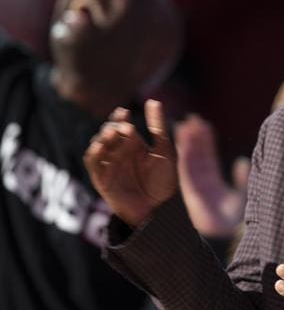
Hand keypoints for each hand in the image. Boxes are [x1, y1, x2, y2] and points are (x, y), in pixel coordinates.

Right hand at [84, 100, 177, 226]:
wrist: (160, 210)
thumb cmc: (165, 180)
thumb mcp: (165, 150)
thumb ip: (158, 126)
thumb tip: (154, 100)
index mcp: (133, 143)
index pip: (121, 124)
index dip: (120, 116)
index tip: (124, 112)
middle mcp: (119, 152)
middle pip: (108, 133)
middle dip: (112, 127)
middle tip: (123, 126)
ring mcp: (110, 165)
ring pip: (98, 145)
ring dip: (102, 138)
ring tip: (112, 133)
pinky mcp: (102, 179)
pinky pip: (92, 164)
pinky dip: (93, 153)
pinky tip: (99, 146)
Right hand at [175, 115, 248, 237]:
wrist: (227, 235)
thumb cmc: (235, 219)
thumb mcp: (242, 194)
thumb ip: (242, 178)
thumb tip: (244, 162)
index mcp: (212, 183)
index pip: (207, 157)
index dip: (205, 142)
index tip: (203, 125)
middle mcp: (201, 183)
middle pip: (196, 156)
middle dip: (194, 138)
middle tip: (192, 119)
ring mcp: (195, 187)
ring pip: (189, 160)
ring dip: (188, 143)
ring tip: (186, 124)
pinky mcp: (191, 191)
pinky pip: (186, 170)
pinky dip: (185, 156)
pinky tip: (184, 142)